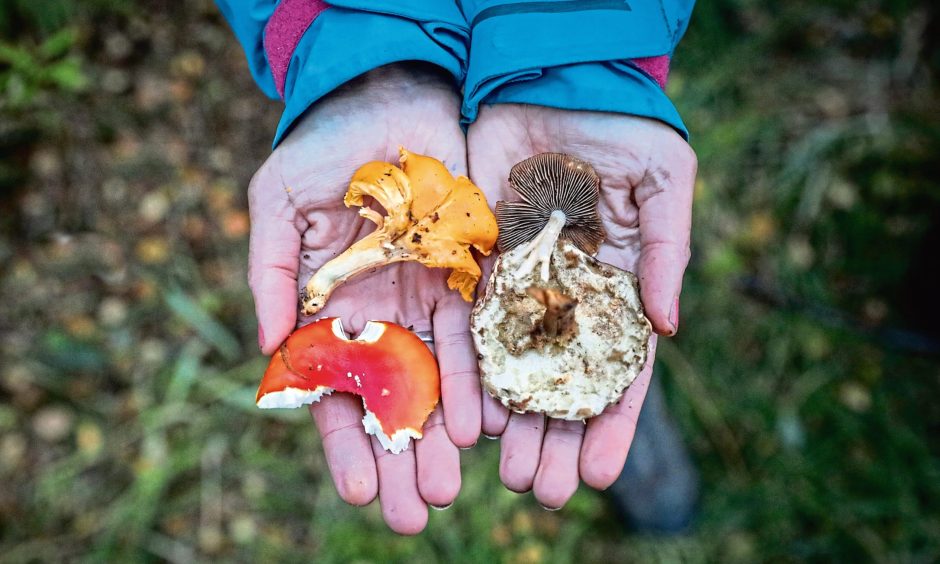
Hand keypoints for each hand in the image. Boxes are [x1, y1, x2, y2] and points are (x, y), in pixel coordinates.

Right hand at [248, 64, 480, 533]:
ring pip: (433, 383)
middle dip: (398, 459)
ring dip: (439, 437)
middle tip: (411, 513)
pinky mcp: (469, 279)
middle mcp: (378, 316)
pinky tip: (482, 427)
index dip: (343, 441)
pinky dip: (476, 383)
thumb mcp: (279, 201)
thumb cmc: (323, 146)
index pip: (332, 390)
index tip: (355, 490)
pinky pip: (474, 339)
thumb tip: (272, 346)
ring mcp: (425, 301)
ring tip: (446, 488)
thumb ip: (271, 272)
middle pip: (387, 402)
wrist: (390, 98)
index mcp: (329, 308)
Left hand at [467, 104, 696, 508]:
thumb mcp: (662, 180)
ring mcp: (523, 287)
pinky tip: (471, 416)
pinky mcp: (478, 266)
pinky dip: (472, 372)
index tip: (601, 474)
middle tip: (541, 491)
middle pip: (563, 382)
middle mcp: (571, 299)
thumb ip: (668, 250)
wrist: (550, 85)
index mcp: (621, 286)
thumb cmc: (620, 127)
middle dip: (554, 438)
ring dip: (512, 422)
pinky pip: (472, 326)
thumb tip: (669, 325)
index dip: (612, 422)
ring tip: (505, 473)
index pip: (619, 369)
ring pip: (515, 367)